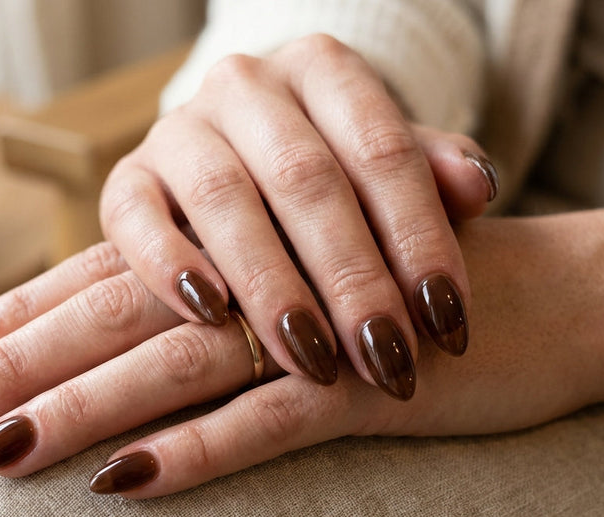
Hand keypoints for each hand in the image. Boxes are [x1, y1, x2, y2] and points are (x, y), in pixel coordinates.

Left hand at [0, 211, 603, 496]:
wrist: (560, 297)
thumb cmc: (423, 295)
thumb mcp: (322, 286)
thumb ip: (244, 299)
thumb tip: (153, 361)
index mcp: (244, 251)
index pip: (109, 277)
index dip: (26, 315)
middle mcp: (263, 279)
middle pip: (116, 321)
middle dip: (18, 370)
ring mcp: (315, 331)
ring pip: (172, 368)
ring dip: (80, 413)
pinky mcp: (369, 385)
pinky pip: (269, 421)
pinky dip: (197, 451)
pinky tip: (125, 482)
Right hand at [99, 34, 498, 398]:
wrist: (237, 162)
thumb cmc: (334, 178)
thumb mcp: (389, 167)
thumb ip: (433, 173)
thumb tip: (479, 186)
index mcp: (323, 68)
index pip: (382, 149)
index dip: (419, 237)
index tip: (450, 322)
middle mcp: (246, 84)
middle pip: (306, 178)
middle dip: (352, 278)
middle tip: (387, 361)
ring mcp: (178, 127)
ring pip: (224, 199)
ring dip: (273, 287)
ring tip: (315, 361)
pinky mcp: (125, 178)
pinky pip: (135, 218)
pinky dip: (170, 267)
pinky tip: (212, 318)